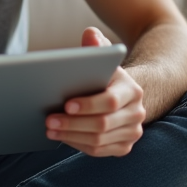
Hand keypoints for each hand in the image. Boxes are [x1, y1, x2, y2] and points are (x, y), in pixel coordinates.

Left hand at [44, 27, 144, 156]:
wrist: (124, 98)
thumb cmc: (106, 78)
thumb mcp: (103, 60)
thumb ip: (96, 47)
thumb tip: (89, 34)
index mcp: (132, 91)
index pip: (111, 101)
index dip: (88, 105)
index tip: (66, 104)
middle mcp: (137, 113)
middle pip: (102, 124)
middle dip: (73, 123)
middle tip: (49, 120)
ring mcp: (132, 133)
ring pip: (99, 140)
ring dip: (71, 136)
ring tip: (50, 129)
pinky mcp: (124, 147)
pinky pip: (99, 151)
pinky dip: (78, 145)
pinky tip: (62, 138)